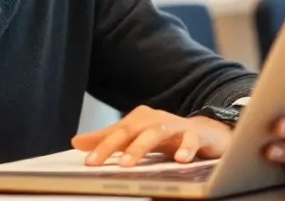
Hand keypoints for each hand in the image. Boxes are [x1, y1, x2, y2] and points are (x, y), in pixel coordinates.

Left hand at [70, 105, 232, 166]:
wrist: (208, 133)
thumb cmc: (168, 137)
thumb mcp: (137, 138)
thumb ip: (109, 139)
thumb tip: (76, 142)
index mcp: (139, 120)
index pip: (116, 133)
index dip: (100, 146)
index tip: (87, 163)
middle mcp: (154, 119)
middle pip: (130, 130)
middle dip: (112, 145)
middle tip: (97, 162)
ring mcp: (175, 125)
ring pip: (156, 133)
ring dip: (140, 147)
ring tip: (127, 163)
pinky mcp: (197, 134)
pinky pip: (191, 139)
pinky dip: (186, 148)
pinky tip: (180, 160)